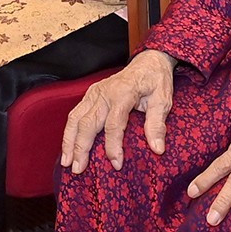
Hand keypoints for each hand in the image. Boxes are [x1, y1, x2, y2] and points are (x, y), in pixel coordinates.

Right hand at [60, 49, 175, 173]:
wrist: (148, 62)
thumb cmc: (156, 82)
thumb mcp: (163, 101)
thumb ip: (158, 124)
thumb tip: (157, 149)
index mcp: (123, 93)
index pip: (114, 124)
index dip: (113, 145)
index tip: (116, 164)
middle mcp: (104, 93)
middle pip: (88, 123)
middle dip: (81, 148)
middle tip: (78, 169)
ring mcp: (94, 93)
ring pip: (76, 118)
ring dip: (69, 141)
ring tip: (67, 162)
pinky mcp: (90, 94)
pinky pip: (75, 114)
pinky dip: (69, 132)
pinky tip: (68, 146)